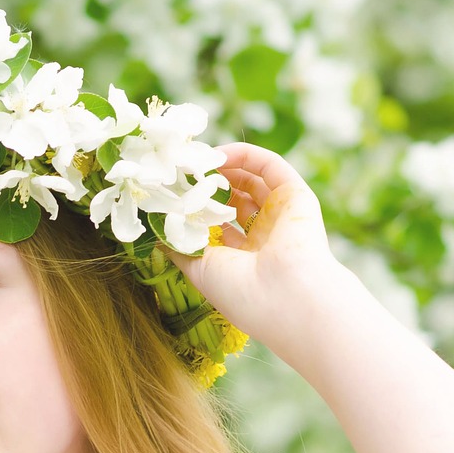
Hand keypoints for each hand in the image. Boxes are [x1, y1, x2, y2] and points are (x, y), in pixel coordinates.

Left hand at [162, 142, 343, 344]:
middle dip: (208, 183)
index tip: (174, 195)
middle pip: (236, 197)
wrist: (285, 298)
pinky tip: (218, 154)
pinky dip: (244, 155)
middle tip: (183, 174)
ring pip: (252, 179)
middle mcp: (266, 235)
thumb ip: (179, 248)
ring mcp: (282, 214)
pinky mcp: (296, 195)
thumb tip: (157, 233)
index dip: (199, 206)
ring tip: (196, 162)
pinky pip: (270, 166)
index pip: (221, 223)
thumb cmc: (241, 293)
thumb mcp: (200, 270)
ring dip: (224, 167)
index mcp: (246, 257)